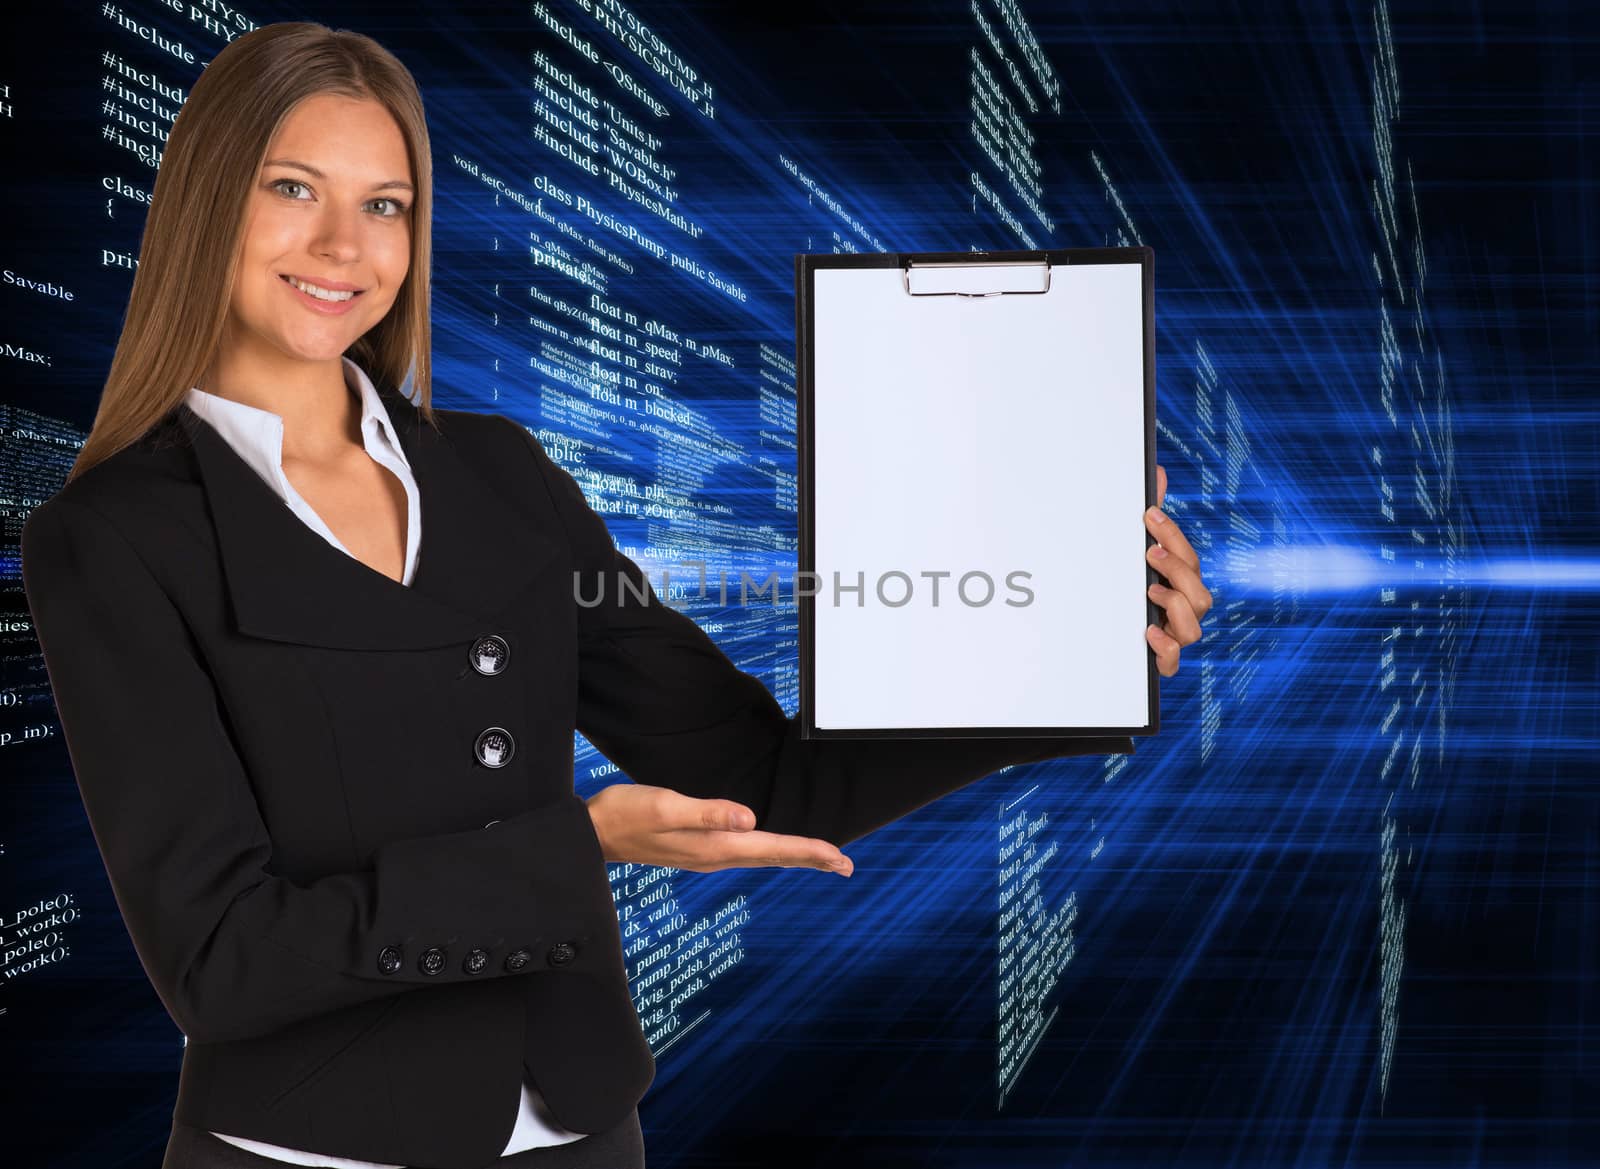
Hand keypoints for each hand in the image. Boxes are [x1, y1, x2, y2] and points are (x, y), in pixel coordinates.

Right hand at [585, 783, 853, 876]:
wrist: (590, 834)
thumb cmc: (625, 814)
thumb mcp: (666, 806)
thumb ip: (708, 812)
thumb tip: (750, 819)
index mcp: (713, 846)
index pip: (771, 848)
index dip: (809, 851)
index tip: (841, 857)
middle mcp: (714, 856)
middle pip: (773, 857)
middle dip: (811, 859)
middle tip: (847, 866)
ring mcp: (706, 855)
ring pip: (761, 856)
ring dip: (793, 855)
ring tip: (823, 858)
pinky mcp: (697, 848)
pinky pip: (745, 852)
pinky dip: (769, 850)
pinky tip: (772, 847)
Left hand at [1143, 463, 1211, 676]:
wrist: (1104, 640)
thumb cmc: (1129, 589)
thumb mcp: (1136, 553)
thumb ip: (1151, 519)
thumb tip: (1157, 472)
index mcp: (1180, 586)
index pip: (1188, 560)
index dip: (1172, 536)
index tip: (1149, 516)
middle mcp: (1182, 612)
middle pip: (1199, 595)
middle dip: (1178, 570)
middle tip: (1149, 553)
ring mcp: (1173, 637)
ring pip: (1193, 628)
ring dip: (1176, 606)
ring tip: (1151, 591)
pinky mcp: (1158, 661)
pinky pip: (1172, 663)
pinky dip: (1165, 648)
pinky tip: (1148, 630)